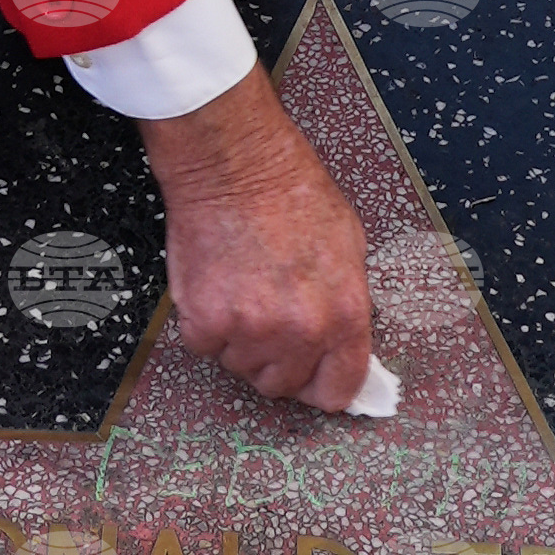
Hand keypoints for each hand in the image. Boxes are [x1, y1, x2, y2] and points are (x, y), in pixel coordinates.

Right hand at [142, 64, 379, 409]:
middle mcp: (300, 331)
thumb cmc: (290, 190)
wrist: (235, 164)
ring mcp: (251, 331)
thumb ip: (346, 304)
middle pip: (283, 385)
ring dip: (241, 341)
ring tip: (243, 290)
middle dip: (277, 358)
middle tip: (270, 317)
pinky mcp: (205, 322)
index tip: (313, 375)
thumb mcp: (348, 245)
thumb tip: (344, 346)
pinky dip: (207, 325)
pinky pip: (206, 347)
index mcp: (344, 314)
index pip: (338, 389)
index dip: (324, 383)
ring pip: (241, 367)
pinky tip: (218, 286)